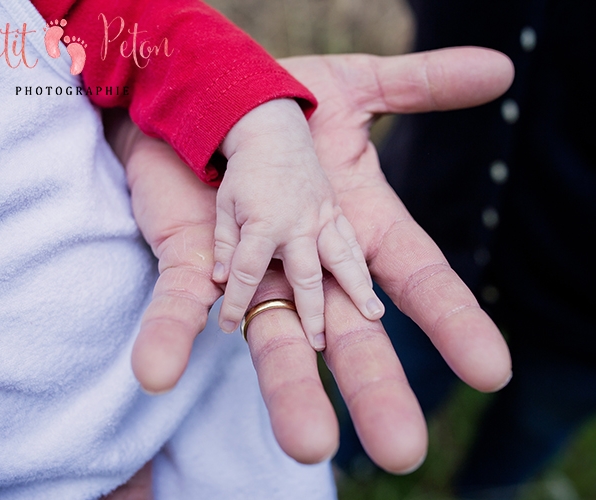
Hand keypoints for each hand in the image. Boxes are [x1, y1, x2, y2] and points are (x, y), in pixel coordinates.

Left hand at [122, 47, 513, 471]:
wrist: (205, 96)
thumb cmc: (288, 104)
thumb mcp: (359, 88)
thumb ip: (427, 85)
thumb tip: (504, 68)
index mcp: (355, 232)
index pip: (415, 282)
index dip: (452, 322)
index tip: (492, 371)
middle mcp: (310, 266)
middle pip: (350, 336)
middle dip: (375, 388)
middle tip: (403, 447)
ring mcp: (252, 268)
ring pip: (274, 336)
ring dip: (286, 389)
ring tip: (308, 443)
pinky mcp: (193, 256)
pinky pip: (181, 299)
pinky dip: (171, 331)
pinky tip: (159, 371)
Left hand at [213, 98, 383, 348]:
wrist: (272, 131)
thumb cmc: (243, 172)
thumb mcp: (224, 206)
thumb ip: (225, 245)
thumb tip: (222, 281)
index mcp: (262, 224)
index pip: (247, 272)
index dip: (236, 302)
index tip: (228, 326)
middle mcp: (296, 225)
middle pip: (305, 276)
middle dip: (312, 311)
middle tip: (319, 342)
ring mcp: (320, 217)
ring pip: (342, 259)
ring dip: (357, 289)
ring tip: (373, 315)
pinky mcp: (334, 211)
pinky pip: (350, 241)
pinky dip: (361, 264)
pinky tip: (372, 285)